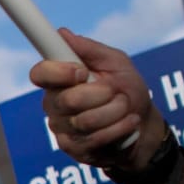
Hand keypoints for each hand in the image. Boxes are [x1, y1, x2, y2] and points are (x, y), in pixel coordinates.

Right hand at [30, 31, 180, 183]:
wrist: (144, 126)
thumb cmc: (127, 90)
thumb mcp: (116, 63)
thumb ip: (90, 49)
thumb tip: (62, 33)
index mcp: (59, 79)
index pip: (40, 74)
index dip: (59, 73)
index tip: (81, 72)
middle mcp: (54, 104)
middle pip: (68, 100)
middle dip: (102, 95)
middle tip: (116, 93)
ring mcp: (62, 129)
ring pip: (84, 122)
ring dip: (115, 112)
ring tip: (126, 108)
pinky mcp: (74, 150)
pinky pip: (94, 140)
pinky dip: (119, 128)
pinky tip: (129, 123)